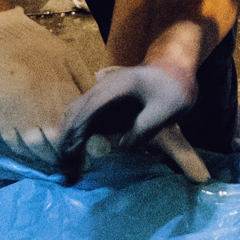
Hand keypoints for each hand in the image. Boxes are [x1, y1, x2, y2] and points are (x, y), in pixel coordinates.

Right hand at [0, 7, 90, 158]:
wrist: (2, 40)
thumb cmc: (41, 46)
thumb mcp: (72, 59)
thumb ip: (86, 85)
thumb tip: (99, 106)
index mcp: (61, 102)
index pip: (74, 137)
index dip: (82, 152)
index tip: (88, 159)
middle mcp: (41, 117)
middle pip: (55, 150)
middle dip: (65, 160)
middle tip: (73, 165)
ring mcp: (19, 121)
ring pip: (35, 152)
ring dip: (47, 160)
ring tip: (55, 161)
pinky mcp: (2, 120)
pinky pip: (14, 145)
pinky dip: (25, 153)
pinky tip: (34, 153)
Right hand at [55, 62, 200, 180]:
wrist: (173, 69)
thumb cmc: (173, 88)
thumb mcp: (167, 109)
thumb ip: (146, 126)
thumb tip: (122, 145)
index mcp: (116, 88)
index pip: (89, 109)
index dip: (78, 131)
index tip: (72, 153)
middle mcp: (102, 90)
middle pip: (73, 113)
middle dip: (66, 140)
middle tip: (67, 170)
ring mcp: (100, 97)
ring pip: (73, 117)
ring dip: (67, 140)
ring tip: (68, 168)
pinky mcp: (102, 106)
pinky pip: (82, 120)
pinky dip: (75, 137)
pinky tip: (74, 156)